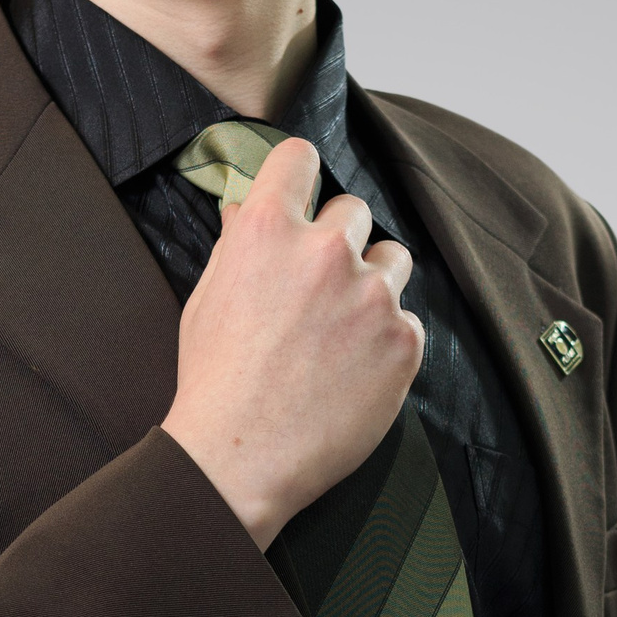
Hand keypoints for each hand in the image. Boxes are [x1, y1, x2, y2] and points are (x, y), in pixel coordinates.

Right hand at [161, 135, 423, 548]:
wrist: (240, 458)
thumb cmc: (215, 381)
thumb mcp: (208, 299)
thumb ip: (237, 245)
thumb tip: (247, 208)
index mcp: (269, 230)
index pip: (300, 158)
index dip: (300, 175)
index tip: (303, 193)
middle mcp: (326, 251)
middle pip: (353, 210)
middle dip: (338, 240)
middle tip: (318, 286)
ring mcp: (373, 295)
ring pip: (393, 258)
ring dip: (373, 281)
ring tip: (342, 328)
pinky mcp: (404, 340)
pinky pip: (408, 319)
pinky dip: (387, 338)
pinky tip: (354, 369)